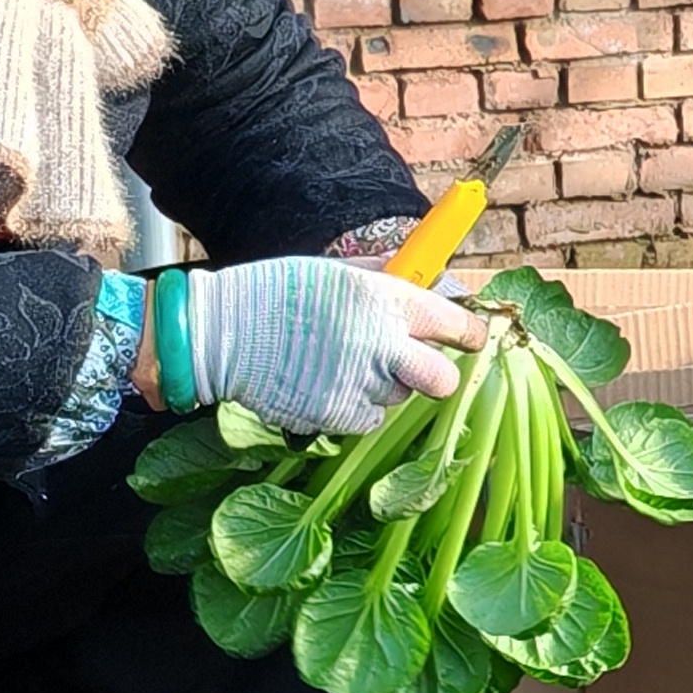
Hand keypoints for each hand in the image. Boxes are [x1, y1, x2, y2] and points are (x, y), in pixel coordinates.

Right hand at [168, 256, 482, 432]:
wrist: (222, 332)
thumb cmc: (278, 294)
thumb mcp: (338, 273)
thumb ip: (387, 283)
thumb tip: (433, 289)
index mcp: (385, 299)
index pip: (455, 323)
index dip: (467, 334)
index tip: (469, 338)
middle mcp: (381, 343)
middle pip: (442, 379)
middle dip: (435, 376)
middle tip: (416, 366)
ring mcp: (361, 383)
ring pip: (398, 397)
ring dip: (380, 385)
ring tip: (338, 362)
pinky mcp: (339, 414)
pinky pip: (367, 419)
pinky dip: (352, 407)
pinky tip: (324, 383)